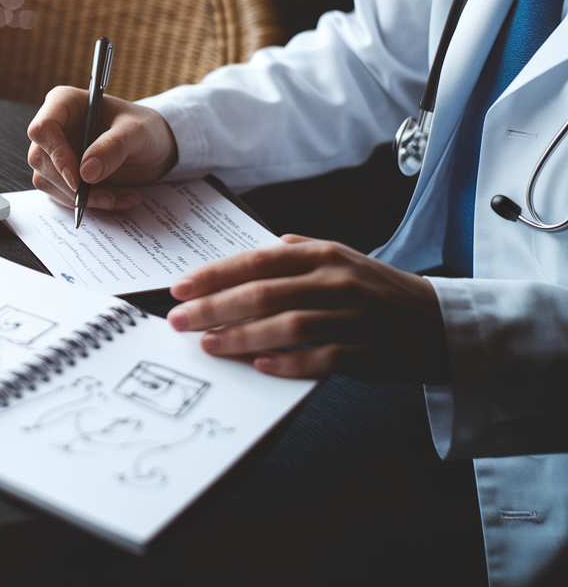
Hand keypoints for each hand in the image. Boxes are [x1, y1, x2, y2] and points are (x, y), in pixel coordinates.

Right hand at [26, 86, 177, 209]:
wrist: (153, 148)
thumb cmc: (144, 128)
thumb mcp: (137, 132)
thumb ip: (113, 147)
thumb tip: (85, 172)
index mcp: (65, 103)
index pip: (43, 128)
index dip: (56, 155)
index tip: (78, 179)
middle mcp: (55, 127)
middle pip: (40, 159)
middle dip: (70, 185)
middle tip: (106, 196)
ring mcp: (55, 151)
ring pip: (46, 180)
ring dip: (78, 198)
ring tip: (115, 198)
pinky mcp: (61, 173)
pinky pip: (60, 194)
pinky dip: (86, 203)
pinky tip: (114, 199)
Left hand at [167, 235, 449, 383]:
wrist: (439, 321)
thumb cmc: (374, 289)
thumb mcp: (336, 258)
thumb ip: (289, 255)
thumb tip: (234, 264)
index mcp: (322, 253)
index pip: (255, 260)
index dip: (213, 275)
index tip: (179, 289)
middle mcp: (336, 280)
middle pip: (262, 293)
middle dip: (213, 308)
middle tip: (179, 321)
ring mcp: (353, 317)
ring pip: (286, 326)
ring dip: (241, 337)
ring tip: (208, 345)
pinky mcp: (366, 351)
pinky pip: (319, 358)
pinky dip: (287, 362)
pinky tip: (259, 365)